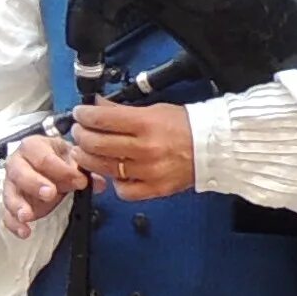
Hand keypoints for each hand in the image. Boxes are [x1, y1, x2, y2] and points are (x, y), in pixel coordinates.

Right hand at [0, 133, 90, 238]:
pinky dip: (14, 223)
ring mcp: (11, 183)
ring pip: (9, 193)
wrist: (50, 166)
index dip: (61, 170)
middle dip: (35, 183)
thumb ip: (86, 171)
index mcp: (34, 147)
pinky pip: (6, 214)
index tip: (79, 181)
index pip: (44, 157)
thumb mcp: (74, 159)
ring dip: (18, 205)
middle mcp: (17, 162)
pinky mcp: (11, 202)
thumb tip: (98, 183)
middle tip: (50, 194)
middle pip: (20, 172)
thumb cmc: (59, 160)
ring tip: (27, 216)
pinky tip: (24, 231)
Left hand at [67, 99, 194, 201]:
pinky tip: (114, 173)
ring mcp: (149, 171)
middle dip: (80, 135)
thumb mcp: (154, 109)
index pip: (102, 119)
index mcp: (147, 124)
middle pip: (96, 144)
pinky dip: (114, 182)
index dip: (84, 115)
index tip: (80, 113)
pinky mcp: (154, 189)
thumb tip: (96, 104)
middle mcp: (146, 148)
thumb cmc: (188, 126)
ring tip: (85, 151)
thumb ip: (122, 110)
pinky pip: (122, 190)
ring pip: (103, 168)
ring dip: (87, 158)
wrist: (217, 147)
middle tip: (79, 131)